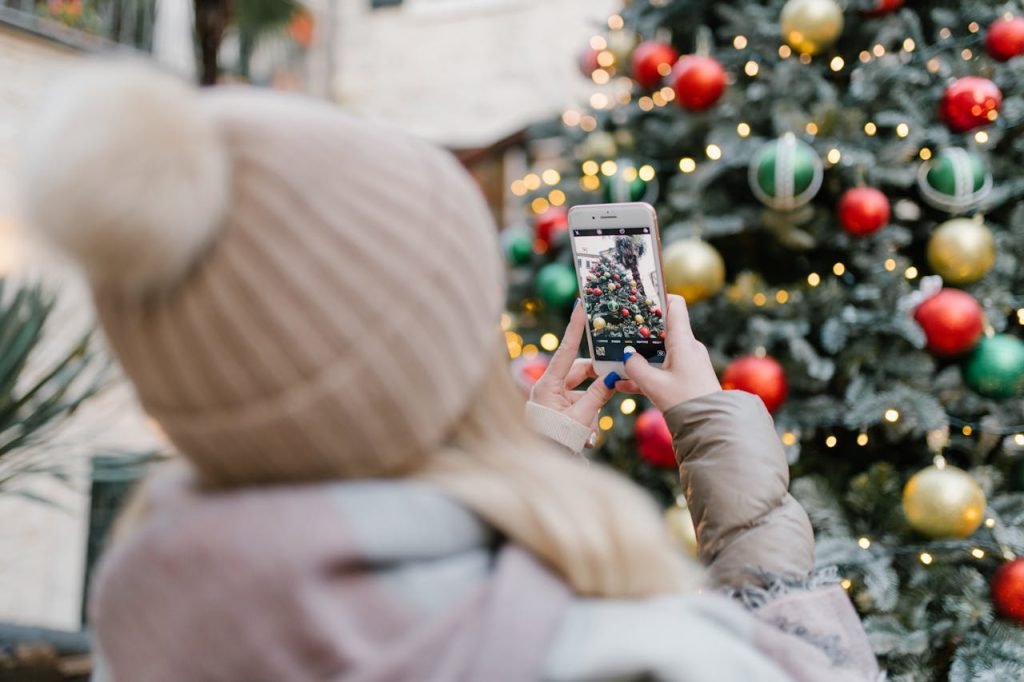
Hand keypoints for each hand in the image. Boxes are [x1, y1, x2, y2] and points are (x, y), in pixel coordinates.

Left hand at [529, 301, 621, 431]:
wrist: (542, 467)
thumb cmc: (557, 441)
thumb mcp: (581, 417)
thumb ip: (599, 395)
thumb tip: (614, 376)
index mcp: (547, 384)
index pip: (567, 350)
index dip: (575, 327)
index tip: (581, 305)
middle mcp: (548, 388)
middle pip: (580, 372)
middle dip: (598, 381)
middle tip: (615, 381)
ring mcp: (553, 400)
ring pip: (583, 392)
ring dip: (591, 408)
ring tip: (587, 429)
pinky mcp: (558, 411)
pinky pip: (578, 406)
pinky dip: (586, 418)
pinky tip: (585, 437)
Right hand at [622, 294, 719, 411]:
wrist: (710, 425)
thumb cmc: (686, 402)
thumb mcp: (654, 385)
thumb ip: (635, 368)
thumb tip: (626, 357)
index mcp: (683, 341)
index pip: (675, 306)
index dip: (659, 297)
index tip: (641, 298)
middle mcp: (688, 347)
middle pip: (663, 328)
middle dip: (640, 330)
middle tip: (619, 330)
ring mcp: (688, 362)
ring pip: (660, 351)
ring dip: (640, 355)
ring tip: (617, 360)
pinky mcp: (687, 376)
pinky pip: (663, 368)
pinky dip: (647, 372)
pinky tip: (624, 385)